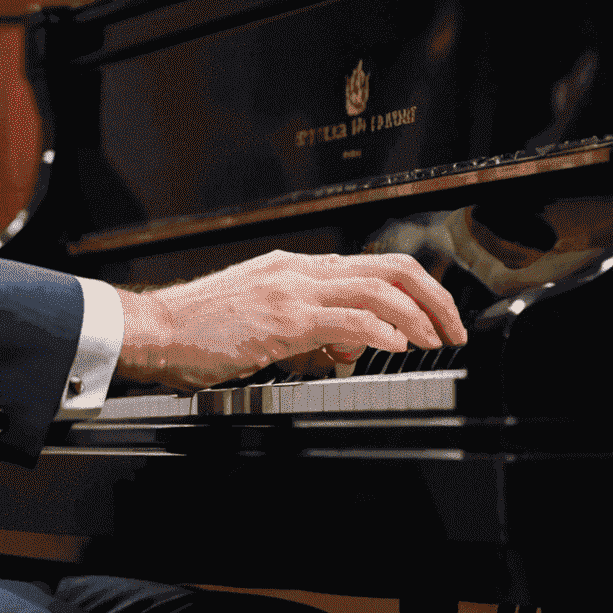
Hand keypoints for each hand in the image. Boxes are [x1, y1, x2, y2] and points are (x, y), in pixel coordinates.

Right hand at [115, 249, 466, 391]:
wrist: (156, 328)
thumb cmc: (201, 328)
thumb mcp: (263, 321)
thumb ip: (309, 328)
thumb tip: (346, 345)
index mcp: (293, 268)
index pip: (371, 266)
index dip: (415, 291)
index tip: (436, 319)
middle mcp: (297, 270)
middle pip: (387, 268)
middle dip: (433, 297)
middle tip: (455, 327)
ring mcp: (290, 290)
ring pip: (377, 288)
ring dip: (419, 316)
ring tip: (437, 341)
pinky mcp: (283, 317)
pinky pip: (348, 317)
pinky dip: (382, 330)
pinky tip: (397, 346)